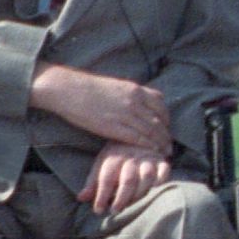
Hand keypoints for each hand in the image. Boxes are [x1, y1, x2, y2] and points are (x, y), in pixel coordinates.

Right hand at [30, 63, 170, 152]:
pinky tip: (151, 152)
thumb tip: (141, 100)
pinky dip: (147, 146)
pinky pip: (137, 138)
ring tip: (164, 153)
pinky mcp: (114, 127)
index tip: (167, 128)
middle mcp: (134, 101)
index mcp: (136, 90)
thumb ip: (131, 94)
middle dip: (166, 134)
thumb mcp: (117, 86)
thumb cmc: (89, 88)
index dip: (166, 119)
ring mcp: (125, 114)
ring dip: (160, 143)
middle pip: (159, 120)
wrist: (69, 89)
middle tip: (169, 145)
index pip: (161, 105)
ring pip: (151, 131)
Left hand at [79, 142, 170, 213]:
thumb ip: (92, 183)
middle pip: (128, 179)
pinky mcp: (162, 161)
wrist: (137, 135)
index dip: (102, 195)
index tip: (98, 210)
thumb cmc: (117, 156)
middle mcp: (131, 157)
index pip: (106, 178)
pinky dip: (161, 180)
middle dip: (121, 197)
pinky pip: (164, 171)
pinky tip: (154, 190)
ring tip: (132, 205)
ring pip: (147, 176)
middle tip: (115, 211)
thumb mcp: (101, 165)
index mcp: (113, 157)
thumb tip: (81, 198)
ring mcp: (148, 159)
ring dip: (140, 192)